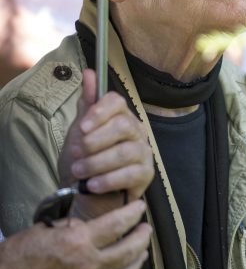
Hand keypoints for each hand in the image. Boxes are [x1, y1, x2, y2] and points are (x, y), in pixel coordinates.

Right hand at [0, 200, 150, 268]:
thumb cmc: (23, 254)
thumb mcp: (49, 229)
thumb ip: (76, 225)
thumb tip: (94, 222)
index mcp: (78, 242)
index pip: (118, 224)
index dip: (132, 214)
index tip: (139, 207)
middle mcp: (88, 264)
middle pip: (128, 249)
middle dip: (142, 236)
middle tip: (146, 228)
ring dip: (137, 257)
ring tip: (142, 249)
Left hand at [58, 69, 153, 217]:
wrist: (84, 196)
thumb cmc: (84, 162)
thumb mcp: (79, 133)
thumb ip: (87, 104)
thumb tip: (89, 72)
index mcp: (121, 117)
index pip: (117, 102)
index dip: (100, 112)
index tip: (82, 127)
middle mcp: (136, 132)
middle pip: (123, 125)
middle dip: (96, 141)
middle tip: (77, 153)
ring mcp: (144, 154)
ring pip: (126, 151)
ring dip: (97, 162)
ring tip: (79, 172)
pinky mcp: (146, 176)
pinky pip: (131, 174)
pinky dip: (108, 179)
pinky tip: (92, 185)